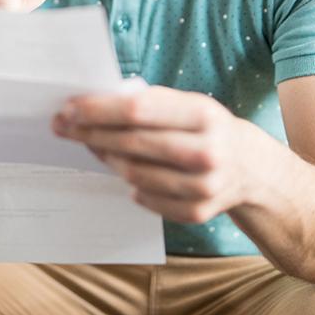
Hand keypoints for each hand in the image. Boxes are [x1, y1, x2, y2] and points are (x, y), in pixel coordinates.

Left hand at [52, 86, 266, 223]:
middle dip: (90, 134)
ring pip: (134, 173)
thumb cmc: (204, 127)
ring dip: (106, 158)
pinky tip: (125, 173)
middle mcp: (207, 150)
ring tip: (92, 147)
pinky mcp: (199, 211)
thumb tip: (90, 106)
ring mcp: (205, 185)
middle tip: (63, 127)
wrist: (251, 167)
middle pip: (132, 144)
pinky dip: (131, 186)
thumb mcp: (187, 104)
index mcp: (203, 113)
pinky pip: (147, 199)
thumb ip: (148, 103)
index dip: (97, 110)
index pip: (137, 110)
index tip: (68, 108)